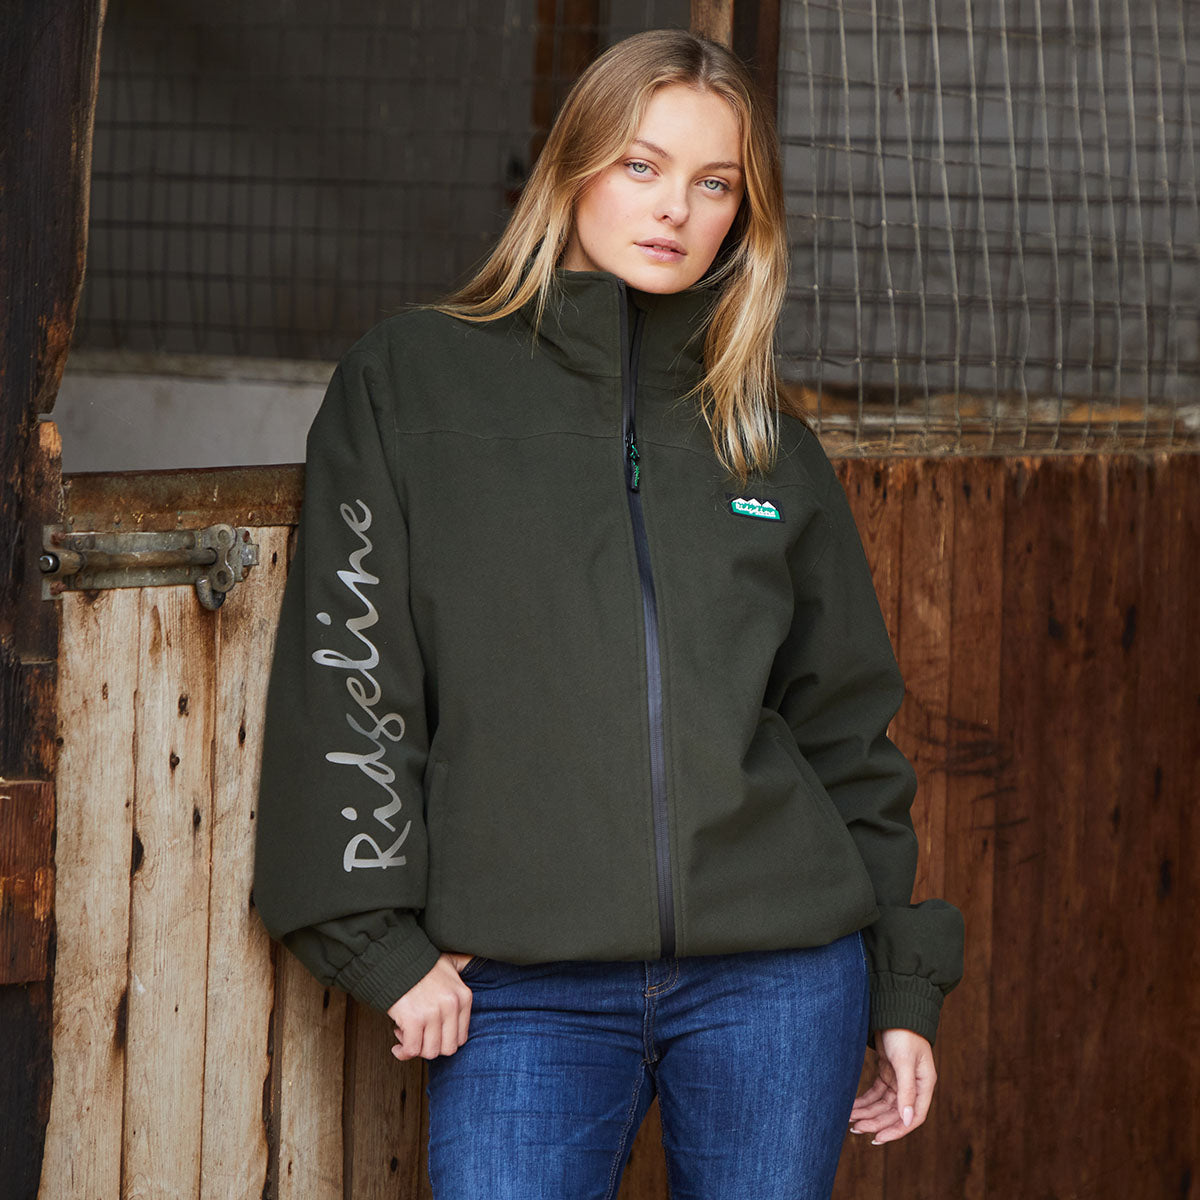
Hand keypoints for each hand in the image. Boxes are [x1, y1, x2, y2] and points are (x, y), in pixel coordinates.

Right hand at [386, 952, 475, 1060]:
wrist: (396, 958)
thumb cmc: (421, 964)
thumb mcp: (451, 962)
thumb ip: (465, 966)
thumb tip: (479, 960)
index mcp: (463, 996)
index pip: (461, 1037)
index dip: (444, 1040)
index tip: (432, 1035)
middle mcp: (451, 1006)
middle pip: (448, 1048)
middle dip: (432, 1047)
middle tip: (420, 1037)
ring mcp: (433, 1013)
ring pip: (430, 1052)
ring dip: (416, 1048)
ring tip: (407, 1035)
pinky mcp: (413, 1019)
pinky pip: (411, 1049)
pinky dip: (403, 1052)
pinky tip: (398, 1046)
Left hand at [848, 1028, 936, 1144]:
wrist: (894, 1008)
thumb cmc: (904, 1033)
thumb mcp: (905, 1062)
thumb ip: (906, 1091)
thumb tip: (907, 1120)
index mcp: (923, 1085)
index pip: (912, 1117)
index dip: (896, 1130)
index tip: (877, 1138)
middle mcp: (913, 1085)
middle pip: (894, 1113)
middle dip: (875, 1122)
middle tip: (855, 1128)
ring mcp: (900, 1079)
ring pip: (883, 1105)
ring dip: (868, 1113)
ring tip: (850, 1120)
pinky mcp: (888, 1072)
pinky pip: (876, 1093)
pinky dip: (865, 1100)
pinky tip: (853, 1106)